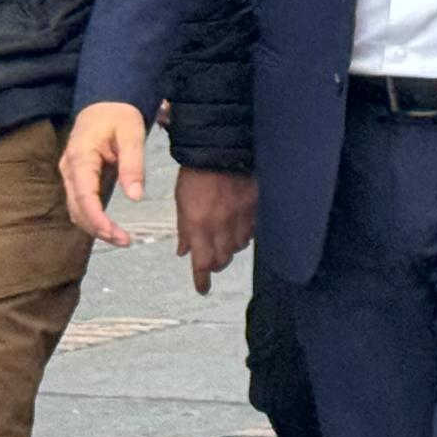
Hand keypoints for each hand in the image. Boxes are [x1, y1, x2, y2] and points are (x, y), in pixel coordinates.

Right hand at [62, 103, 152, 246]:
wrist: (106, 102)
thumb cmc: (119, 115)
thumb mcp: (132, 134)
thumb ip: (133, 164)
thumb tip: (135, 197)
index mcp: (81, 157)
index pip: (85, 197)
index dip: (99, 220)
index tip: (117, 235)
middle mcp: (69, 169)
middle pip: (77, 208)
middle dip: (99, 229)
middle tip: (125, 242)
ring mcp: (70, 174)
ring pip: (76, 209)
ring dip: (95, 227)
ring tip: (121, 239)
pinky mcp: (77, 178)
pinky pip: (81, 203)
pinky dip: (93, 218)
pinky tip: (110, 227)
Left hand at [176, 166, 255, 288]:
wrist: (220, 149)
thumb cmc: (195, 174)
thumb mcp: (181, 203)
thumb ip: (184, 229)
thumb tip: (183, 251)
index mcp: (199, 226)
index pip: (202, 263)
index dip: (202, 280)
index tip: (202, 288)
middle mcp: (222, 226)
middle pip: (222, 259)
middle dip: (216, 264)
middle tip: (211, 264)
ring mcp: (241, 217)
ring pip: (239, 247)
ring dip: (230, 249)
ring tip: (224, 244)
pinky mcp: (255, 208)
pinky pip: (252, 230)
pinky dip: (245, 235)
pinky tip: (239, 229)